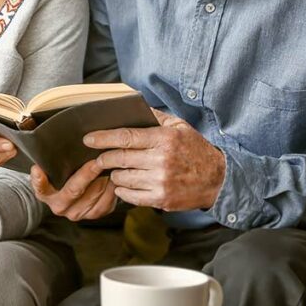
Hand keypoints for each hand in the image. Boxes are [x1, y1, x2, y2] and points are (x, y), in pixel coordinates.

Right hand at [30, 160, 117, 220]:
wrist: (75, 192)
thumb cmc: (64, 173)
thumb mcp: (55, 167)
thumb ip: (53, 160)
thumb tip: (61, 147)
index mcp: (46, 194)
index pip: (41, 188)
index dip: (39, 180)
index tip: (37, 169)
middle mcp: (60, 206)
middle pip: (73, 190)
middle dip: (86, 174)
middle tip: (96, 161)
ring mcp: (78, 212)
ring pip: (94, 195)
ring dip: (103, 179)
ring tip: (111, 164)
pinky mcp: (95, 213)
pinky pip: (107, 201)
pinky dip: (112, 187)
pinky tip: (115, 175)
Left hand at [89, 109, 225, 210]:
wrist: (216, 179)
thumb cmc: (195, 149)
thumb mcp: (179, 126)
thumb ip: (155, 116)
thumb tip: (131, 106)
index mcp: (164, 139)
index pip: (126, 137)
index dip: (103, 138)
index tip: (88, 139)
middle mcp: (161, 160)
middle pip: (119, 159)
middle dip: (104, 158)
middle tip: (99, 157)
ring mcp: (160, 182)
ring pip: (122, 178)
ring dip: (115, 174)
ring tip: (118, 169)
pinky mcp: (161, 199)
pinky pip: (130, 195)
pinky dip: (123, 189)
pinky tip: (126, 183)